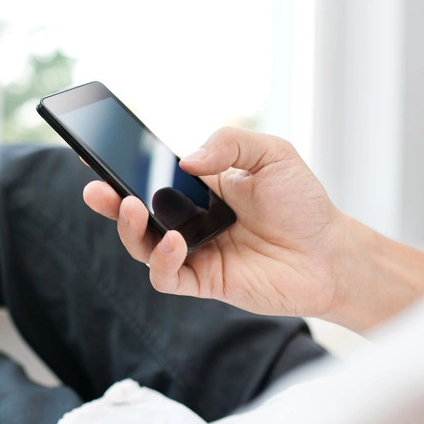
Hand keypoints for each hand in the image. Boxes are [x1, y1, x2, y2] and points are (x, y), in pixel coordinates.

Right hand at [84, 127, 362, 325]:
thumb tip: (185, 160)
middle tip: (96, 188)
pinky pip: (167, 276)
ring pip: (143, 245)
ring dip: (130, 229)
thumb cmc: (302, 203)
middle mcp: (188, 218)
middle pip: (134, 212)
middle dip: (109, 200)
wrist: (331, 252)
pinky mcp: (204, 281)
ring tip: (131, 208)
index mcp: (197, 186)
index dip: (118, 165)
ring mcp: (193, 251)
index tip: (92, 151)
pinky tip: (175, 242)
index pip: (148, 174)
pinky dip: (163, 260)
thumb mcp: (272, 153)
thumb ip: (229, 143)